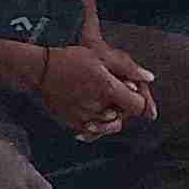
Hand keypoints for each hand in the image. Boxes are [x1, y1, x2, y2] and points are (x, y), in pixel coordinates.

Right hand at [29, 39, 153, 139]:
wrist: (39, 70)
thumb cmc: (70, 59)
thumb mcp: (102, 56)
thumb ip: (128, 69)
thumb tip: (150, 78)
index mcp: (108, 89)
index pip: (138, 106)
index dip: (139, 100)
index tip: (132, 93)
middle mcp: (98, 107)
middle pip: (125, 116)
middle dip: (125, 107)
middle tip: (116, 93)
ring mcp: (85, 117)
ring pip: (111, 125)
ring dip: (112, 116)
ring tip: (103, 102)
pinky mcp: (73, 123)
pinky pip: (93, 132)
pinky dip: (97, 126)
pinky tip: (93, 116)